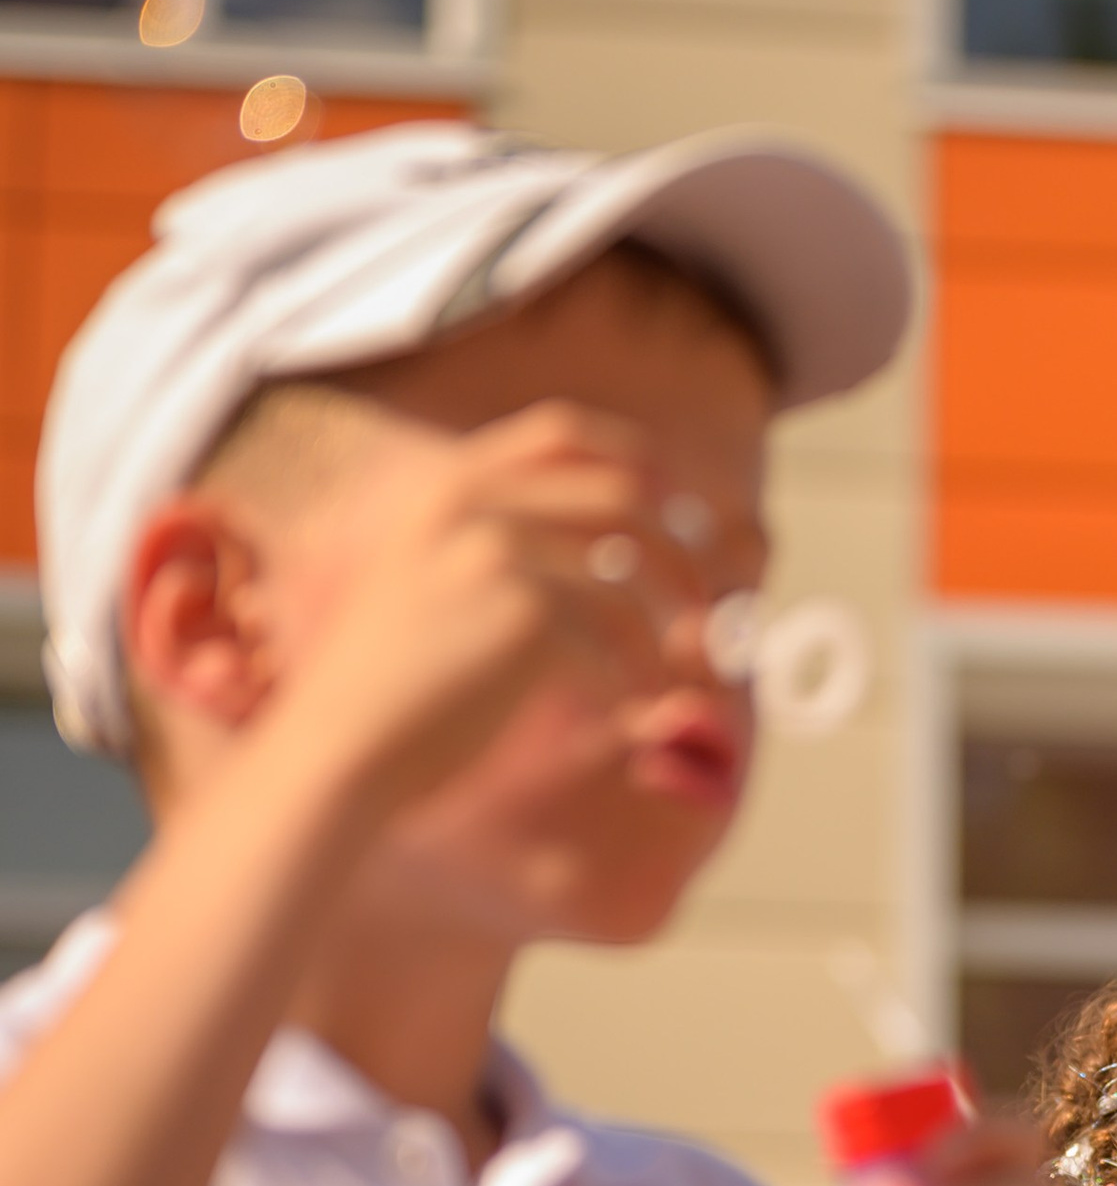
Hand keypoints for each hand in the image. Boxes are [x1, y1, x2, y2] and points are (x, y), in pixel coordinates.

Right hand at [262, 402, 714, 816]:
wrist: (335, 753)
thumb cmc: (393, 690)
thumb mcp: (431, 584)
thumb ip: (511, 546)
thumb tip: (636, 552)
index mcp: (448, 485)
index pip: (565, 431)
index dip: (640, 460)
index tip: (685, 511)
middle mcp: (472, 503)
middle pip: (624, 494)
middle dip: (684, 551)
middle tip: (712, 607)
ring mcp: (497, 554)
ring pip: (631, 578)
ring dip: (671, 631)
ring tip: (680, 675)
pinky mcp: (523, 618)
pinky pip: (616, 644)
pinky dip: (637, 682)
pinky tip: (633, 714)